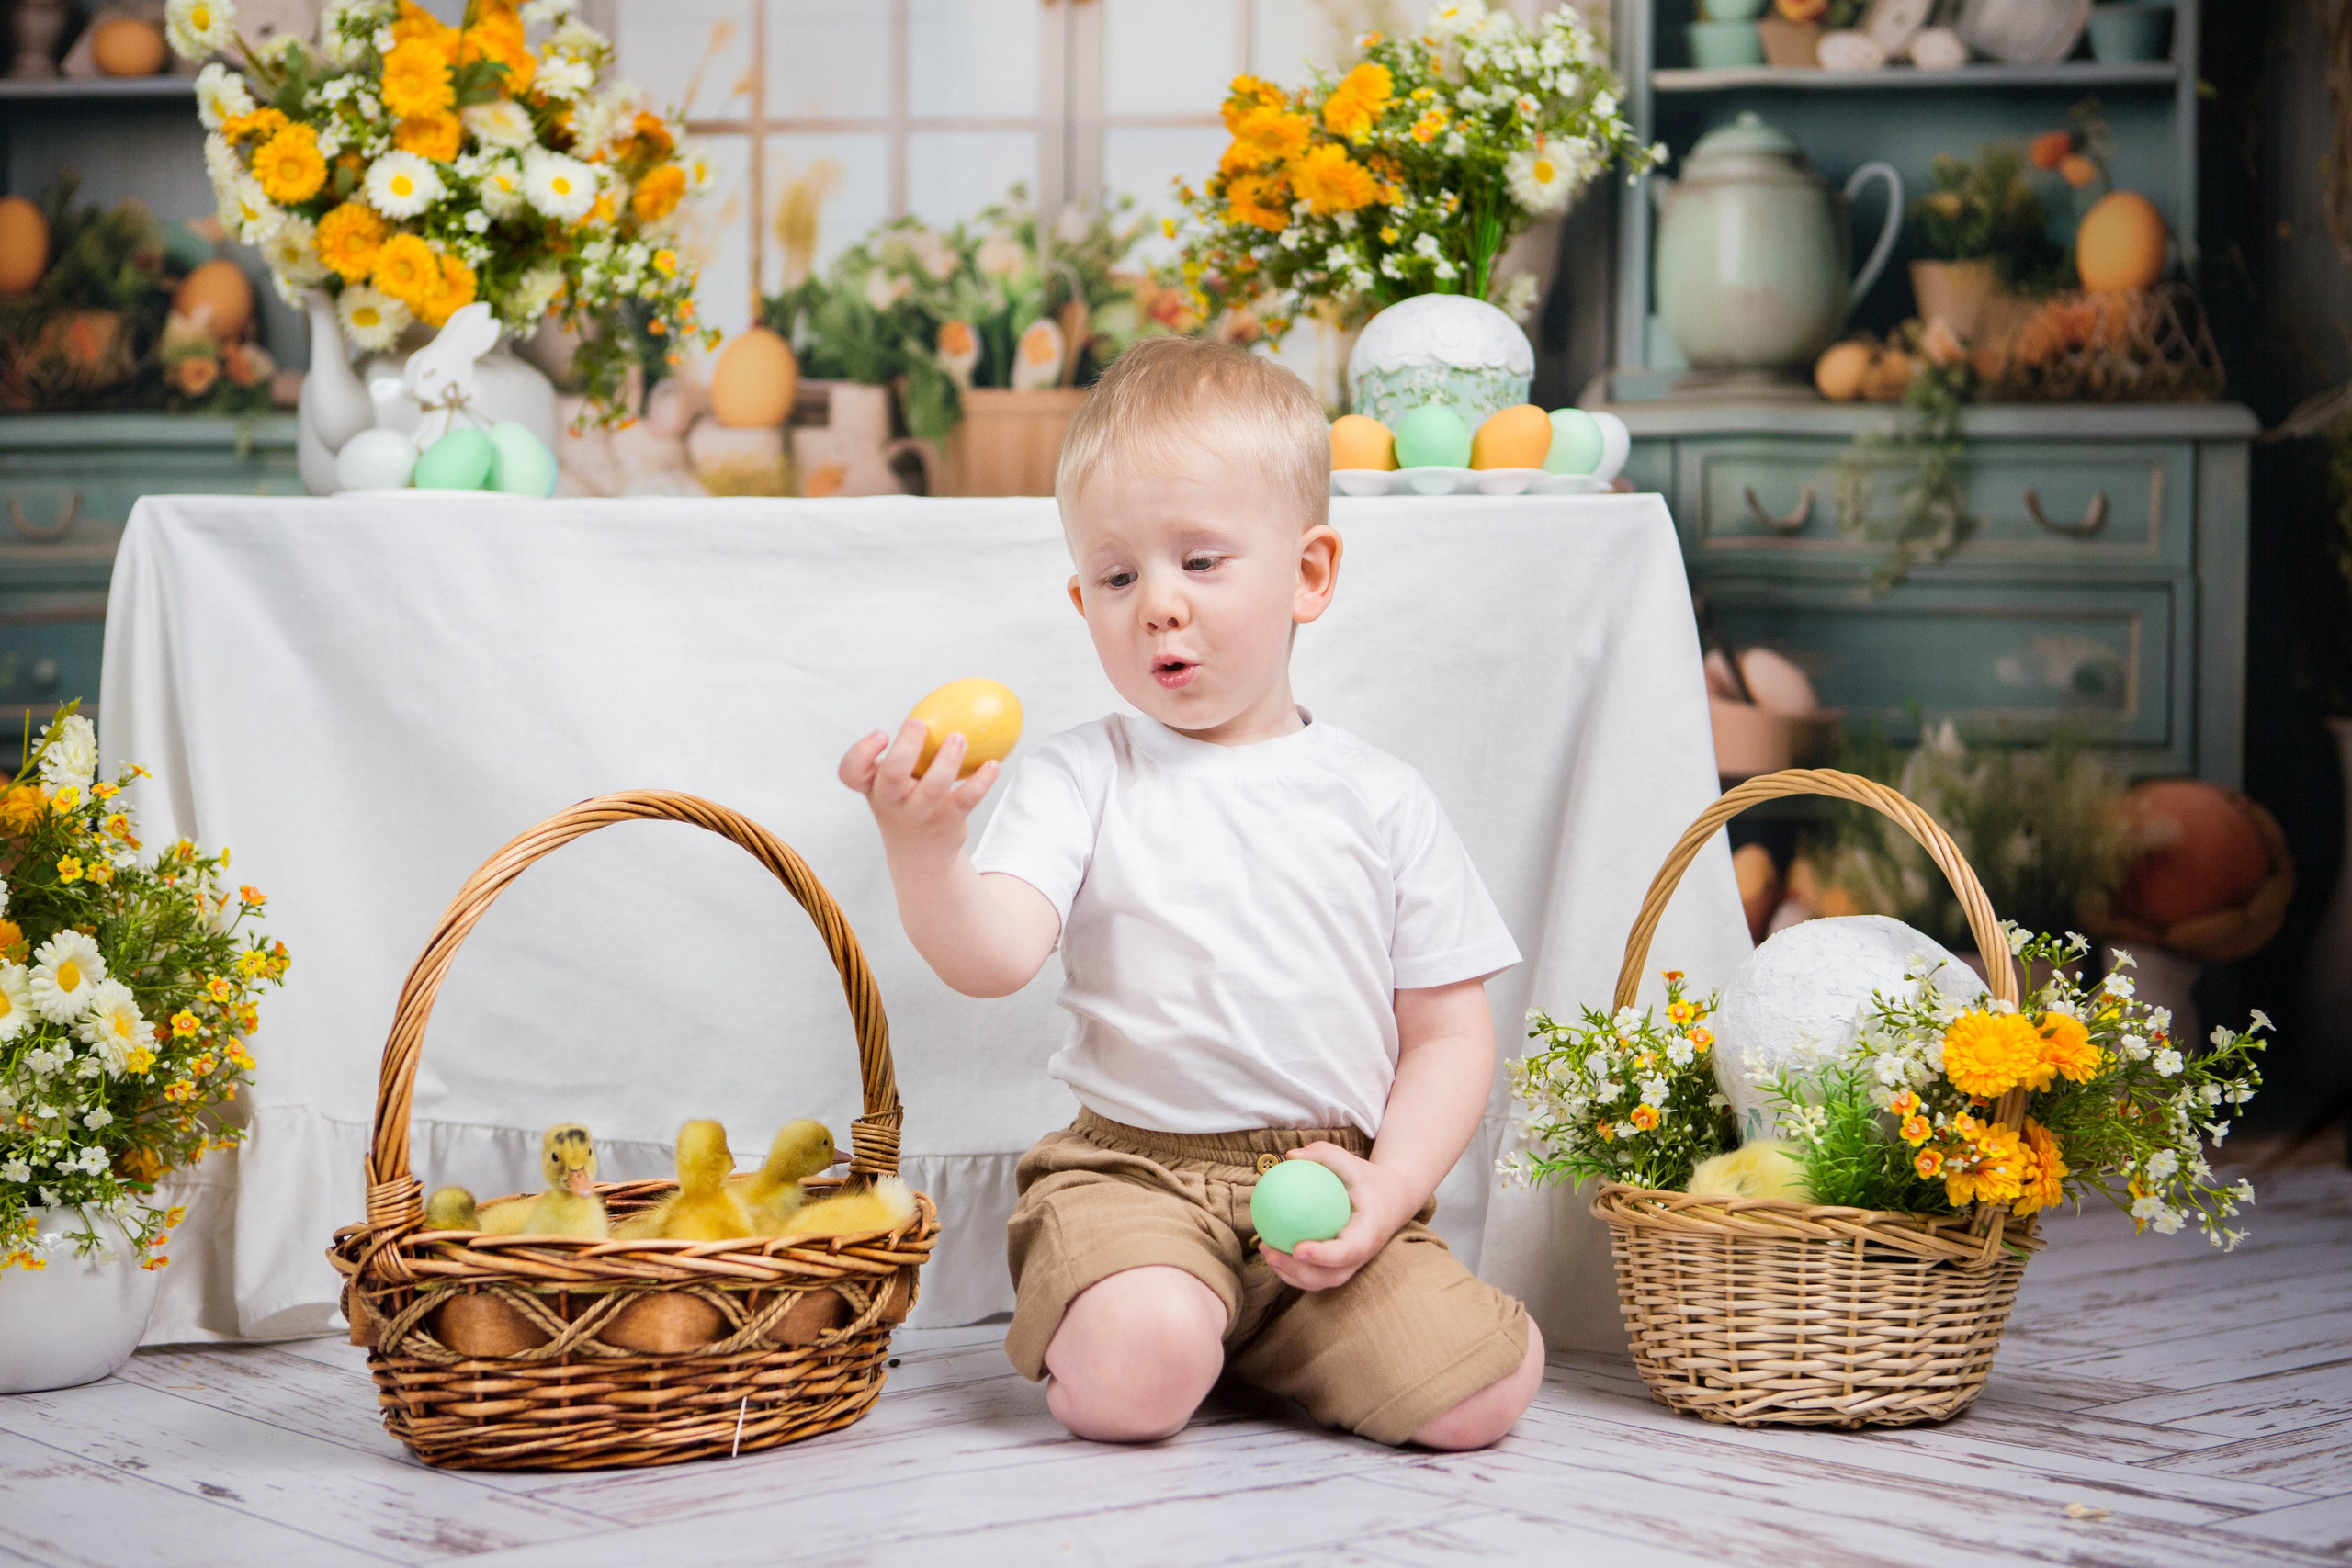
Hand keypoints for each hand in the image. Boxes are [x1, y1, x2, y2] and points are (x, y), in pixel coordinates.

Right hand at [838, 718, 999, 862]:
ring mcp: (917, 815)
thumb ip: (907, 749)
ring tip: (959, 738)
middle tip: (919, 724)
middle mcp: (890, 802)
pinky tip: (993, 764)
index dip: (862, 753)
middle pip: (890, 777)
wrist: (919, 855)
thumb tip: (942, 699)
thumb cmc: (907, 800)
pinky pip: (964, 800)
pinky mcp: (945, 824)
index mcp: (872, 786)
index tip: (882, 733)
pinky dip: (981, 781)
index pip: (851, 773)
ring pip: (931, 789)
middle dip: (905, 749)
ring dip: (947, 761)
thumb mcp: (896, 780)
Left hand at [1257, 1142, 1416, 1292]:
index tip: (1297, 1249)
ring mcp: (1351, 1265)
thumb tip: (1289, 1156)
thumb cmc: (1368, 1179)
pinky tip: (1271, 1249)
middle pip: (1330, 1276)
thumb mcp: (1352, 1163)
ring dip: (1290, 1273)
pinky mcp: (1341, 1267)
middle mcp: (1361, 1257)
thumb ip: (1324, 1154)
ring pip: (1320, 1281)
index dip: (1323, 1256)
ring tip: (1265, 1251)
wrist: (1392, 1201)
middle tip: (1270, 1252)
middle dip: (1298, 1271)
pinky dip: (1292, 1269)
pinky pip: (1315, 1274)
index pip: (1347, 1252)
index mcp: (1368, 1234)